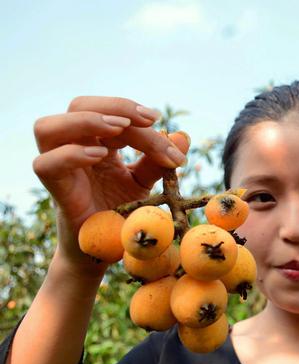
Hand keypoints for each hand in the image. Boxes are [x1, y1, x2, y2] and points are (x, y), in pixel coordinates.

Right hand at [32, 96, 189, 271]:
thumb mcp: (144, 184)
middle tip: (148, 120)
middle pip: (78, 106)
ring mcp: (62, 170)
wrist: (108, 252)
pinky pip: (46, 165)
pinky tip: (101, 156)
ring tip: (120, 129)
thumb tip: (183, 136)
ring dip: (86, 120)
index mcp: (96, 143)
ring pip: (48, 128)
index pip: (110, 113)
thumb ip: (159, 161)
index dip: (134, 113)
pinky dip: (72, 155)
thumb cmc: (122, 214)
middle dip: (115, 106)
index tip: (161, 122)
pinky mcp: (58, 193)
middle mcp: (74, 149)